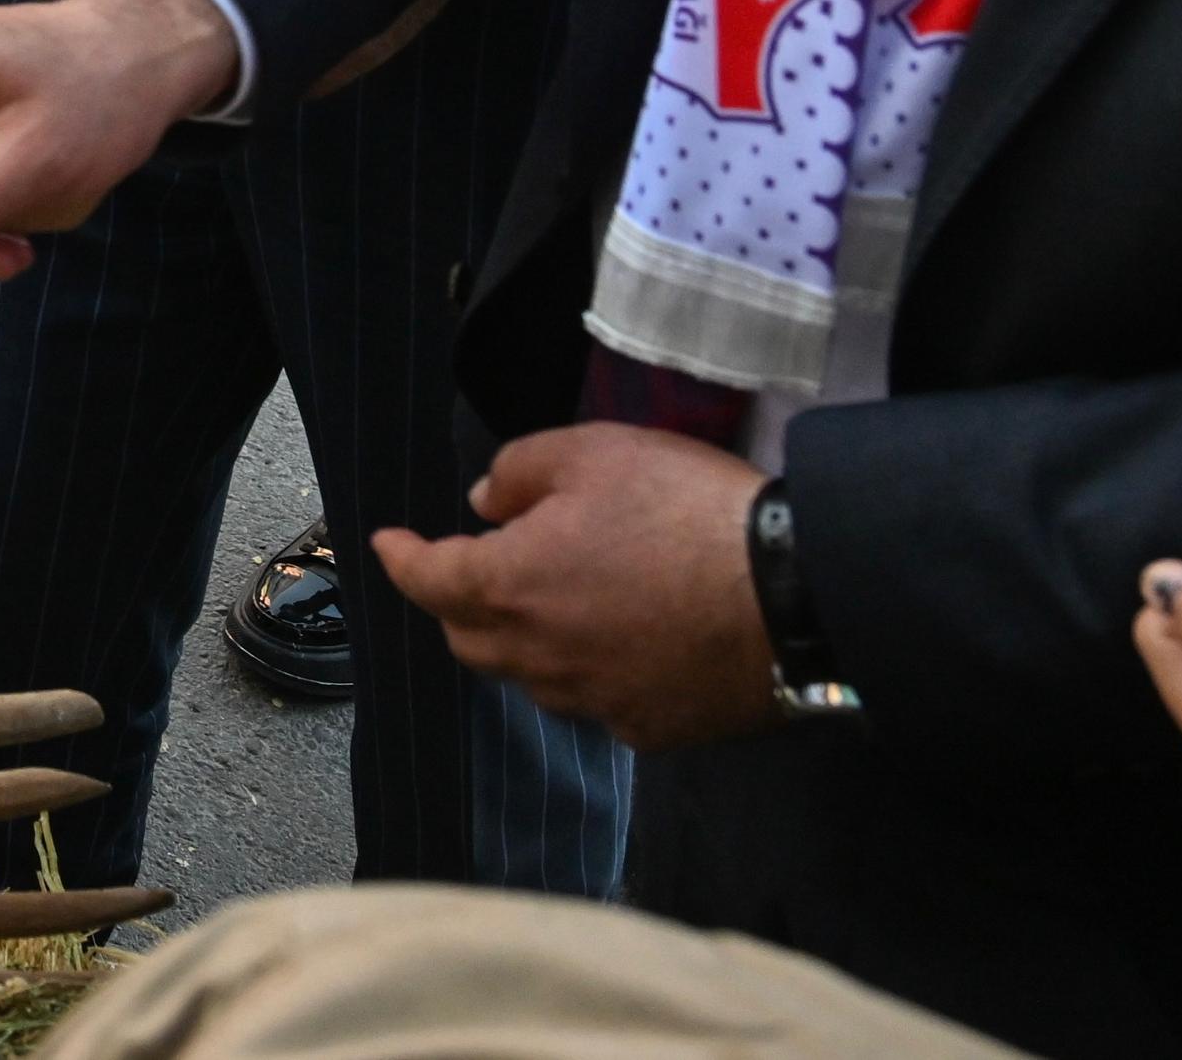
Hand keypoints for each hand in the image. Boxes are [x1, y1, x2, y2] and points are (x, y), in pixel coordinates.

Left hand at [370, 422, 779, 752]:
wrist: (796, 596)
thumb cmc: (687, 512)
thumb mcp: (595, 451)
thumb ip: (520, 471)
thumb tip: (484, 504)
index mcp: (509, 587)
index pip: (428, 580)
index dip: (401, 559)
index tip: (385, 544)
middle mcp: (540, 658)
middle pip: (470, 637)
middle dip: (459, 602)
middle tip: (480, 564)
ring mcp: (596, 702)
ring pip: (530, 677)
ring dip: (524, 641)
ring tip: (556, 600)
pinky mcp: (651, 730)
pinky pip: (595, 703)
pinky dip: (587, 671)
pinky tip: (619, 642)